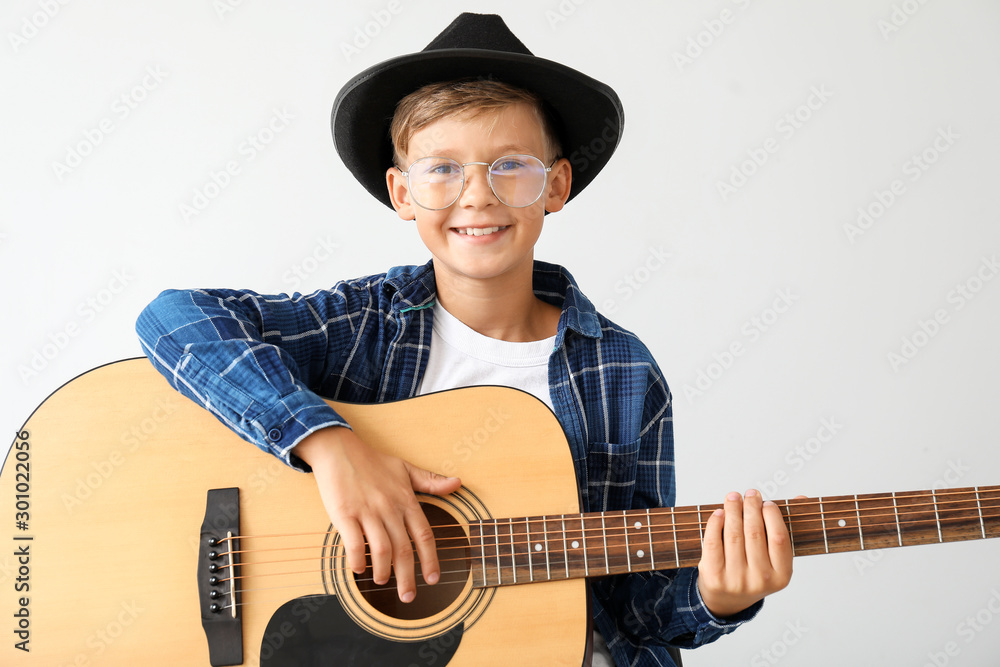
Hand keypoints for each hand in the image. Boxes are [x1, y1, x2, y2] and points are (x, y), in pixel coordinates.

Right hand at [293, 426, 461, 602]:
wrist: (339, 449)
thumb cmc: (372, 461)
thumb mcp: (405, 468)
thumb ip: (431, 480)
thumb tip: (458, 483)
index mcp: (406, 500)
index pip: (424, 535)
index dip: (431, 559)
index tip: (433, 578)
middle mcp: (389, 508)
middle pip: (404, 549)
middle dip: (408, 577)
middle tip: (408, 596)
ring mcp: (367, 511)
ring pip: (381, 550)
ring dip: (383, 571)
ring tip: (382, 581)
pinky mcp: (345, 514)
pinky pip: (353, 543)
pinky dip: (357, 560)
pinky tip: (358, 569)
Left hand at [697, 489, 793, 617]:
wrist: (728, 599)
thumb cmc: (754, 571)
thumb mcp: (774, 559)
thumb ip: (785, 528)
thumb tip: (802, 497)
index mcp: (781, 575)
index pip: (779, 538)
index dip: (773, 516)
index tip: (767, 502)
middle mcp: (760, 579)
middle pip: (754, 533)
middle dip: (751, 507)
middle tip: (750, 493)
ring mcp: (736, 580)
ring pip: (733, 535)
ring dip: (733, 510)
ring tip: (733, 497)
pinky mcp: (714, 577)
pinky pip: (714, 543)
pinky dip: (715, 524)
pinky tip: (719, 513)